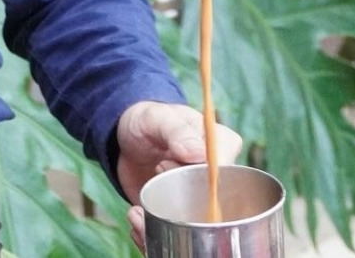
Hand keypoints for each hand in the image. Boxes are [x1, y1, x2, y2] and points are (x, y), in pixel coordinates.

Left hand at [115, 101, 242, 253]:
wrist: (125, 140)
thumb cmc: (148, 121)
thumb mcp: (157, 118)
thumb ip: (176, 131)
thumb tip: (199, 153)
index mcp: (222, 146)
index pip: (229, 173)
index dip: (201, 180)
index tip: (164, 166)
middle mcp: (218, 177)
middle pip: (218, 209)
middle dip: (184, 213)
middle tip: (151, 189)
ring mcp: (201, 200)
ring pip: (200, 230)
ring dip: (167, 230)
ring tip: (138, 217)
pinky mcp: (182, 216)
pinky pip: (179, 237)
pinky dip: (156, 237)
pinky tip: (137, 225)